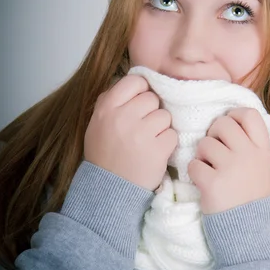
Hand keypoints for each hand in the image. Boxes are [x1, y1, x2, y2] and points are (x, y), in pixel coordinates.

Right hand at [84, 74, 177, 190]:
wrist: (108, 188)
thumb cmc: (105, 153)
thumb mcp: (97, 123)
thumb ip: (112, 101)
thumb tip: (137, 82)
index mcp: (107, 107)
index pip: (135, 81)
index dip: (141, 91)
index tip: (139, 104)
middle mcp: (123, 117)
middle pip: (152, 98)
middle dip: (151, 111)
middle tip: (141, 128)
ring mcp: (141, 133)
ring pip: (165, 116)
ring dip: (160, 128)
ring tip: (147, 141)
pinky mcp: (157, 150)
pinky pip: (172, 135)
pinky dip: (166, 144)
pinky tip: (153, 152)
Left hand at [188, 107, 269, 213]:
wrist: (249, 232)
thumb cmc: (253, 198)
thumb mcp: (265, 169)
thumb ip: (253, 147)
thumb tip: (233, 123)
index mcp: (263, 151)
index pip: (250, 115)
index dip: (234, 115)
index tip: (228, 126)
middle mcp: (249, 155)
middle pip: (223, 123)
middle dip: (213, 134)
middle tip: (214, 150)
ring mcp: (231, 168)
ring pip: (204, 143)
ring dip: (202, 155)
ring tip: (210, 169)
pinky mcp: (212, 183)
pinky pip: (193, 164)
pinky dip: (194, 172)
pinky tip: (204, 182)